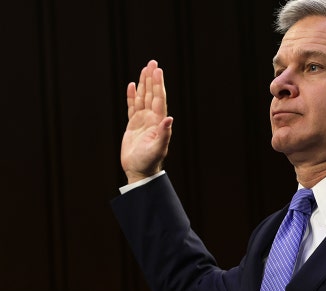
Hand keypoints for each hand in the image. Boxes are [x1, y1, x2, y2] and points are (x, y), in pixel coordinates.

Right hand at [120, 60, 172, 183]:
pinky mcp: (133, 125)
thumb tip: (170, 119)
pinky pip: (132, 107)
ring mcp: (143, 121)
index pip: (159, 99)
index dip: (158, 84)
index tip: (158, 71)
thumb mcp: (158, 148)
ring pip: (143, 98)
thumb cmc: (150, 161)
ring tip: (145, 69)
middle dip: (152, 78)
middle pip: (152, 94)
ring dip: (144, 83)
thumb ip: (164, 133)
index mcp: (159, 122)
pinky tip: (133, 86)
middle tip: (152, 62)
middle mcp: (152, 118)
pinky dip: (132, 96)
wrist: (140, 170)